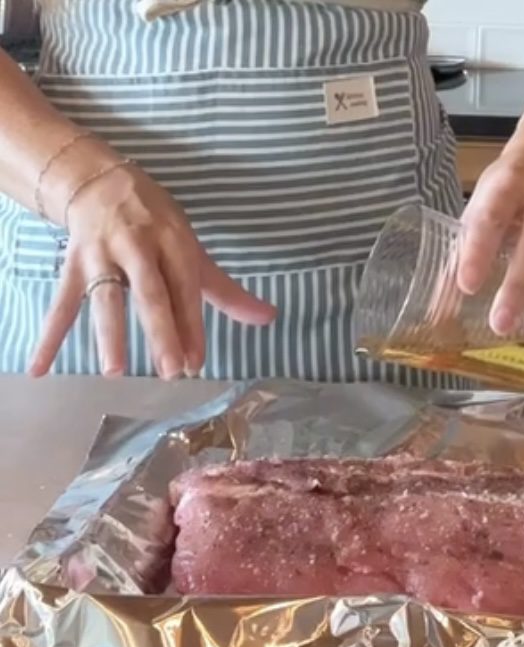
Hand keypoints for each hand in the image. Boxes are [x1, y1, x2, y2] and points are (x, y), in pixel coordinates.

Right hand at [31, 159, 275, 378]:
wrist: (99, 182)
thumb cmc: (156, 224)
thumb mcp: (192, 250)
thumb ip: (225, 291)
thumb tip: (268, 318)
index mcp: (174, 243)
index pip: (186, 290)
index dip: (192, 326)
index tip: (196, 363)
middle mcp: (138, 247)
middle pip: (150, 294)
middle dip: (161, 332)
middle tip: (171, 370)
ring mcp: (101, 255)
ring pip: (105, 297)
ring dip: (109, 334)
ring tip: (115, 370)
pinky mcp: (72, 265)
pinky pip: (60, 304)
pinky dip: (48, 337)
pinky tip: (38, 368)